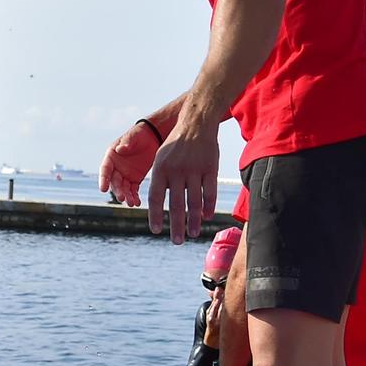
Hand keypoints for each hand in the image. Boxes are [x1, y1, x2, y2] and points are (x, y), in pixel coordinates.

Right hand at [99, 123, 158, 204]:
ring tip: (131, 204)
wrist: (152, 137)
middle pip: (114, 182)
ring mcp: (125, 174)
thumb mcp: (133, 136)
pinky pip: (133, 190)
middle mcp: (116, 167)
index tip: (103, 189)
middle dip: (118, 191)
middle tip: (122, 198)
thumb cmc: (139, 134)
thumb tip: (120, 149)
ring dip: (126, 196)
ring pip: (123, 188)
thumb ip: (127, 142)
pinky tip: (137, 203)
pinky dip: (134, 196)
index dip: (103, 179)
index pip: (105, 170)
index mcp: (111, 156)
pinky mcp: (135, 179)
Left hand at [147, 127, 217, 244]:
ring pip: (194, 201)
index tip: (156, 230)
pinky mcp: (210, 168)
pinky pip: (209, 192)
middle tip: (176, 242)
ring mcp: (194, 169)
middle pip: (176, 204)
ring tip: (192, 234)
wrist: (196, 123)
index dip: (155, 216)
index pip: (156, 197)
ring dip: (193, 220)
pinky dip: (208, 207)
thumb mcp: (160, 157)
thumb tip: (155, 205)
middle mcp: (176, 170)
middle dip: (176, 225)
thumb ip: (159, 180)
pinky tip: (206, 217)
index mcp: (160, 168)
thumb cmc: (175, 144)